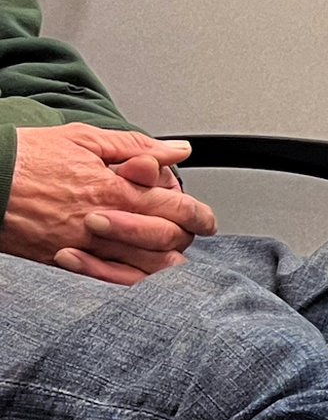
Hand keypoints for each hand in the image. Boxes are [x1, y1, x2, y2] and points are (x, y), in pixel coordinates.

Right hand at [4, 124, 211, 283]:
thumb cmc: (28, 156)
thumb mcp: (86, 138)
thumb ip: (137, 146)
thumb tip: (177, 151)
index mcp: (114, 189)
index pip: (176, 208)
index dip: (200, 215)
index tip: (207, 219)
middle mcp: (104, 222)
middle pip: (166, 241)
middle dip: (186, 237)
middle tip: (192, 233)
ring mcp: (84, 246)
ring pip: (142, 267)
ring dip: (164, 264)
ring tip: (172, 256)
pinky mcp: (64, 261)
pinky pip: (108, 280)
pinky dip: (131, 280)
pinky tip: (140, 275)